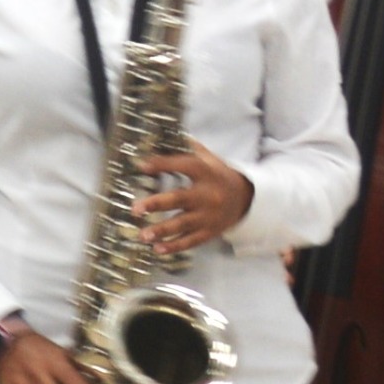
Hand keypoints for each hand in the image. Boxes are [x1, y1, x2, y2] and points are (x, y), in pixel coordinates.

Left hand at [137, 139, 256, 254]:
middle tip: (135, 209)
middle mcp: (207, 195)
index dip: (162, 164)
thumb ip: (190, 148)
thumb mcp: (209, 158)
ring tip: (143, 235)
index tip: (141, 166)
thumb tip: (165, 134)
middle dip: (156, 205)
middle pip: (179, 199)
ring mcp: (209, 215)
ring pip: (183, 224)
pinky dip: (174, 246)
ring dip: (162, 230)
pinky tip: (158, 249)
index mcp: (206, 173)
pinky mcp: (210, 231)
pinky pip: (191, 241)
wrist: (247, 198)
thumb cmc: (219, 175)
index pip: (183, 166)